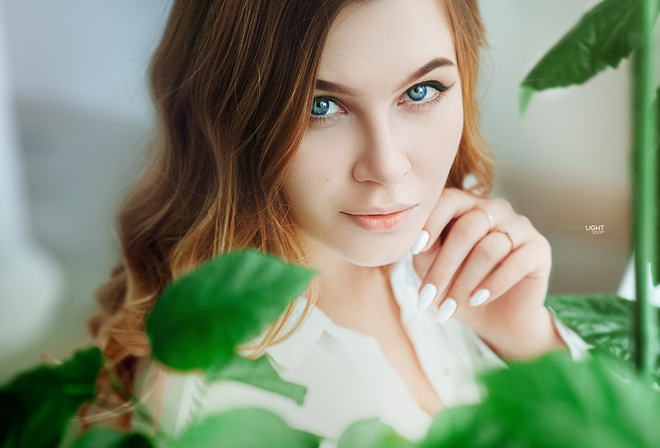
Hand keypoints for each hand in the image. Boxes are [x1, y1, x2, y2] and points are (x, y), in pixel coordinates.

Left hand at [411, 188, 564, 358]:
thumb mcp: (432, 266)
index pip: (448, 200)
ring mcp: (519, 226)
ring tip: (449, 308)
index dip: (430, 222)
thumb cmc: (456, 283)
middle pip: (467, 229)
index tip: (414, 250)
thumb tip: (414, 241)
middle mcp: (494, 209)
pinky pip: (517, 262)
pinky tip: (477, 300)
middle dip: (444, 267)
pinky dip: (494, 284)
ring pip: (489, 249)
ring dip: (465, 283)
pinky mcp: (539, 248)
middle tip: (427, 298)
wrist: (494, 315)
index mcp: (466, 205)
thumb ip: (424, 249)